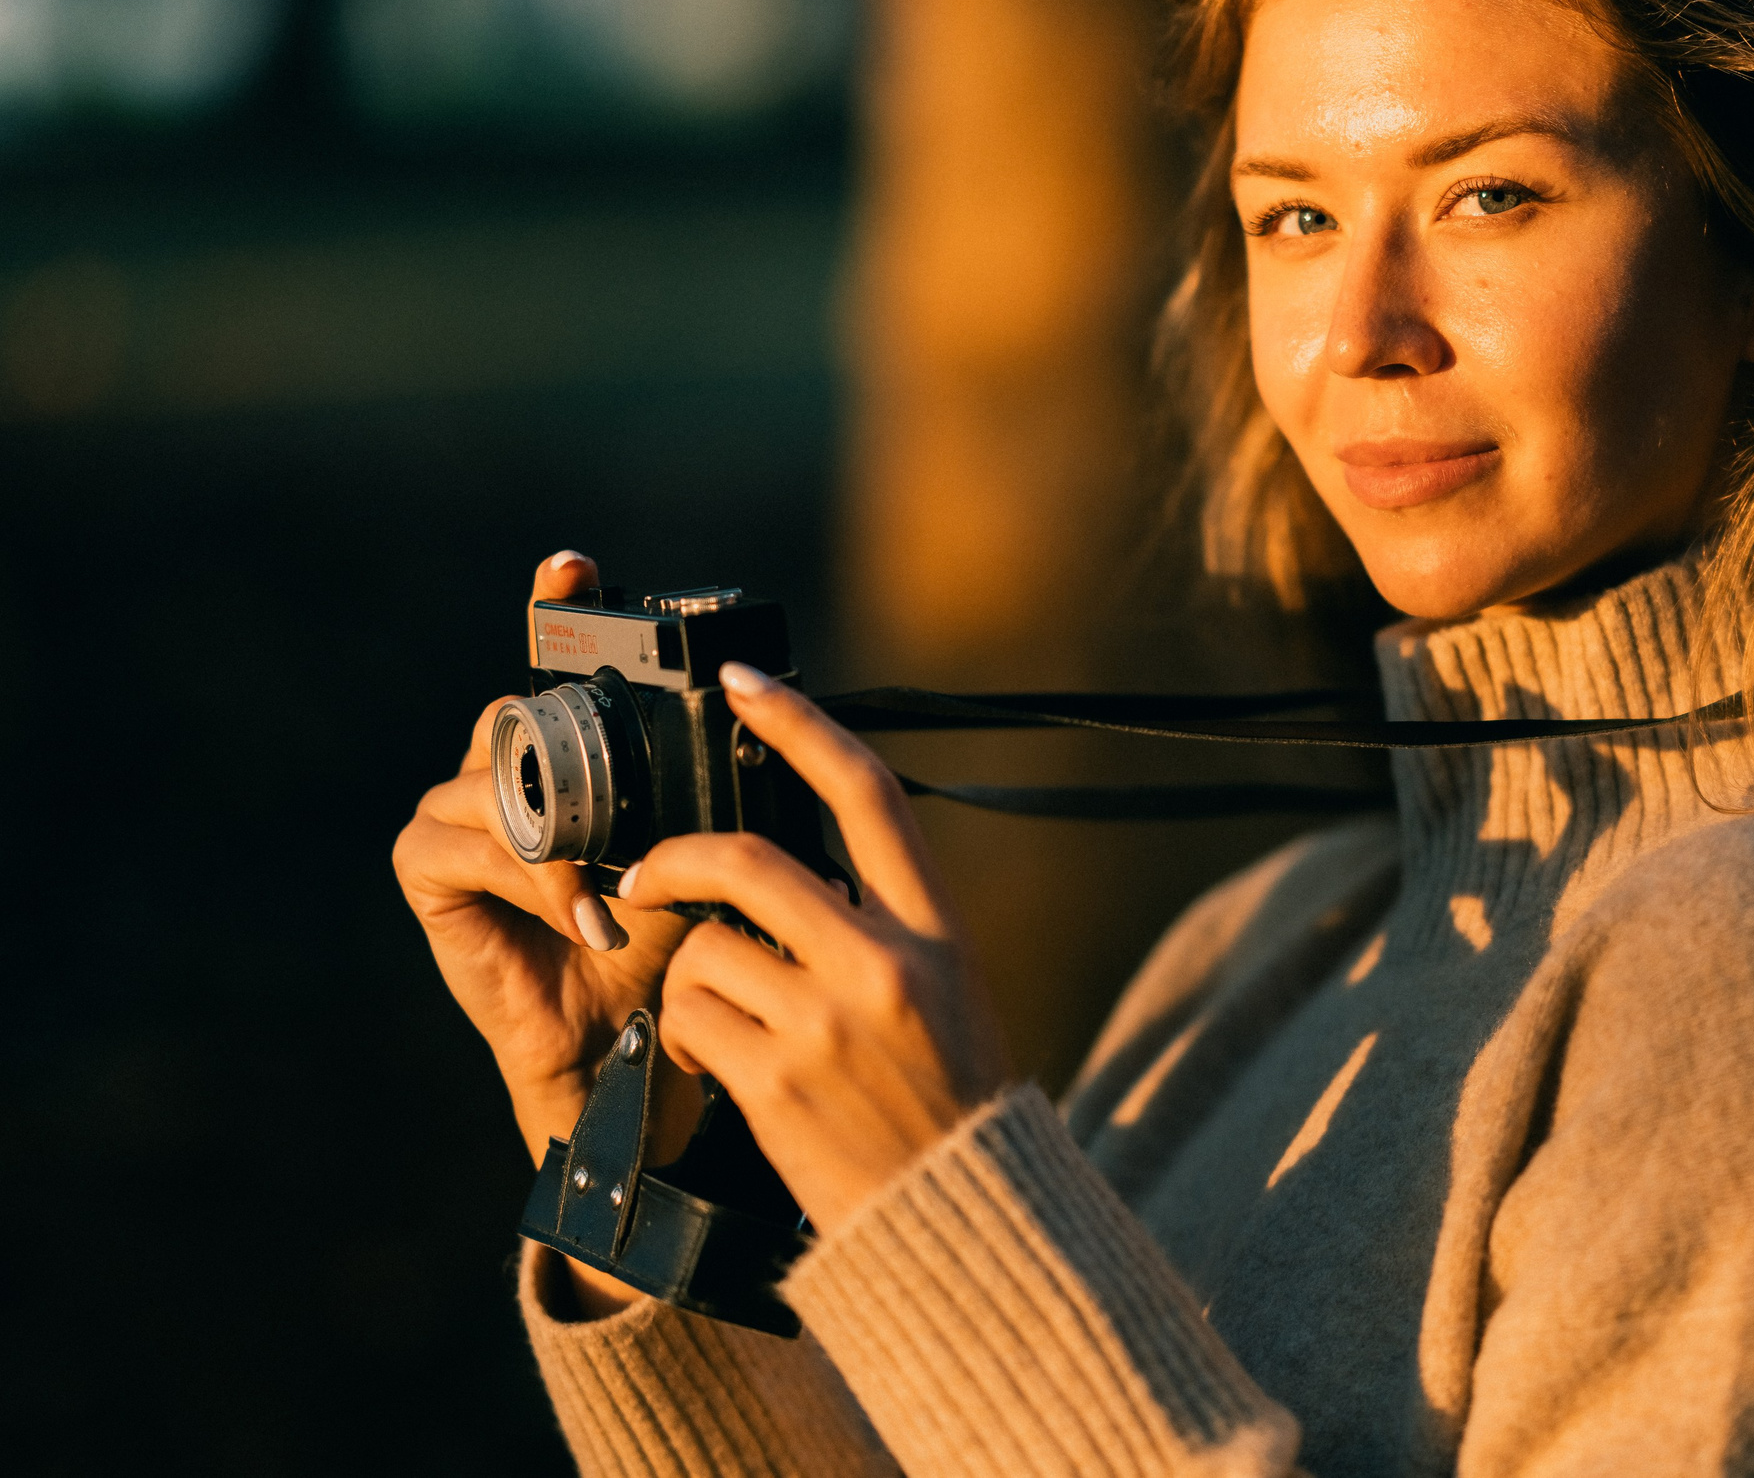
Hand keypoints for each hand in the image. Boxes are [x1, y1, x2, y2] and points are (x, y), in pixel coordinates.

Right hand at [391, 551, 702, 1168]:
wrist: (623, 1039)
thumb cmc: (666, 943)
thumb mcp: (705, 851)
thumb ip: (711, 788)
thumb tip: (775, 725)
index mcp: (576, 752)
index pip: (559, 660)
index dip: (558, 605)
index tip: (574, 566)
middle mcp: (511, 770)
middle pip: (518, 713)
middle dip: (557, 739)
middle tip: (607, 794)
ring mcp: (459, 815)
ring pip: (494, 781)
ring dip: (559, 837)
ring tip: (611, 887)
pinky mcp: (427, 868)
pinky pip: (461, 844)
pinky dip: (527, 878)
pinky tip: (578, 915)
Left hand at [622, 662, 1010, 1233]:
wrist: (960, 1217)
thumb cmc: (945, 1100)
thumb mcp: (946, 992)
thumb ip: (882, 926)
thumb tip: (798, 870)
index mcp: (936, 928)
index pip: (867, 794)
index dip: (801, 726)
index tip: (747, 684)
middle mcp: (886, 961)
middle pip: (749, 860)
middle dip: (676, 860)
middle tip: (644, 876)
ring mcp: (829, 1022)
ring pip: (703, 951)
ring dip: (685, 982)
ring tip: (711, 1023)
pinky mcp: (777, 1081)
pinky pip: (688, 1021)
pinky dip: (681, 1036)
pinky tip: (706, 1064)